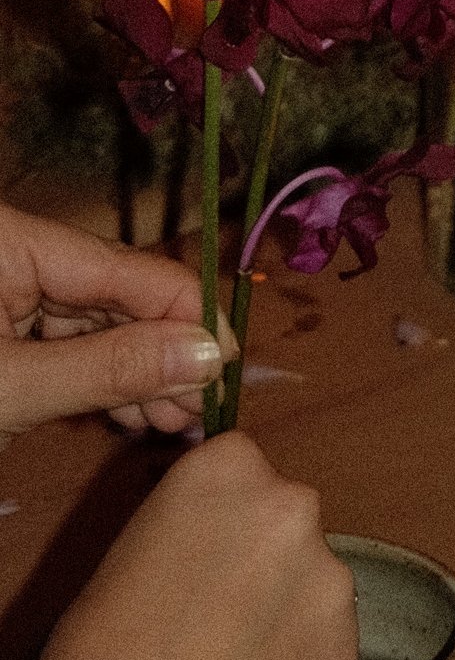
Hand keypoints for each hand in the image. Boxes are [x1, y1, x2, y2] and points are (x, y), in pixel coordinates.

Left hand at [0, 208, 232, 437]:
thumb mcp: (12, 390)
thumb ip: (107, 368)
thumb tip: (208, 356)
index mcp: (14, 241)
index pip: (124, 265)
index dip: (186, 310)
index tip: (228, 361)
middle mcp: (22, 255)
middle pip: (118, 293)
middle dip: (164, 352)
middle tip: (206, 404)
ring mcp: (15, 291)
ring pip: (102, 323)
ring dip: (143, 373)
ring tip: (178, 418)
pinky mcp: (10, 330)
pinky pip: (74, 345)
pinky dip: (106, 380)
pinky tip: (139, 412)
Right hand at [36, 432, 357, 659]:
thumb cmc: (100, 655)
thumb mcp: (124, 562)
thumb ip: (184, 535)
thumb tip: (204, 550)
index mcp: (226, 472)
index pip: (237, 467)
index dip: (218, 516)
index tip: (199, 553)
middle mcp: (291, 508)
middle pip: (283, 522)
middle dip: (259, 560)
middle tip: (215, 617)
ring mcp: (328, 579)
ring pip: (310, 585)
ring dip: (284, 615)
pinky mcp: (347, 648)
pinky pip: (324, 647)